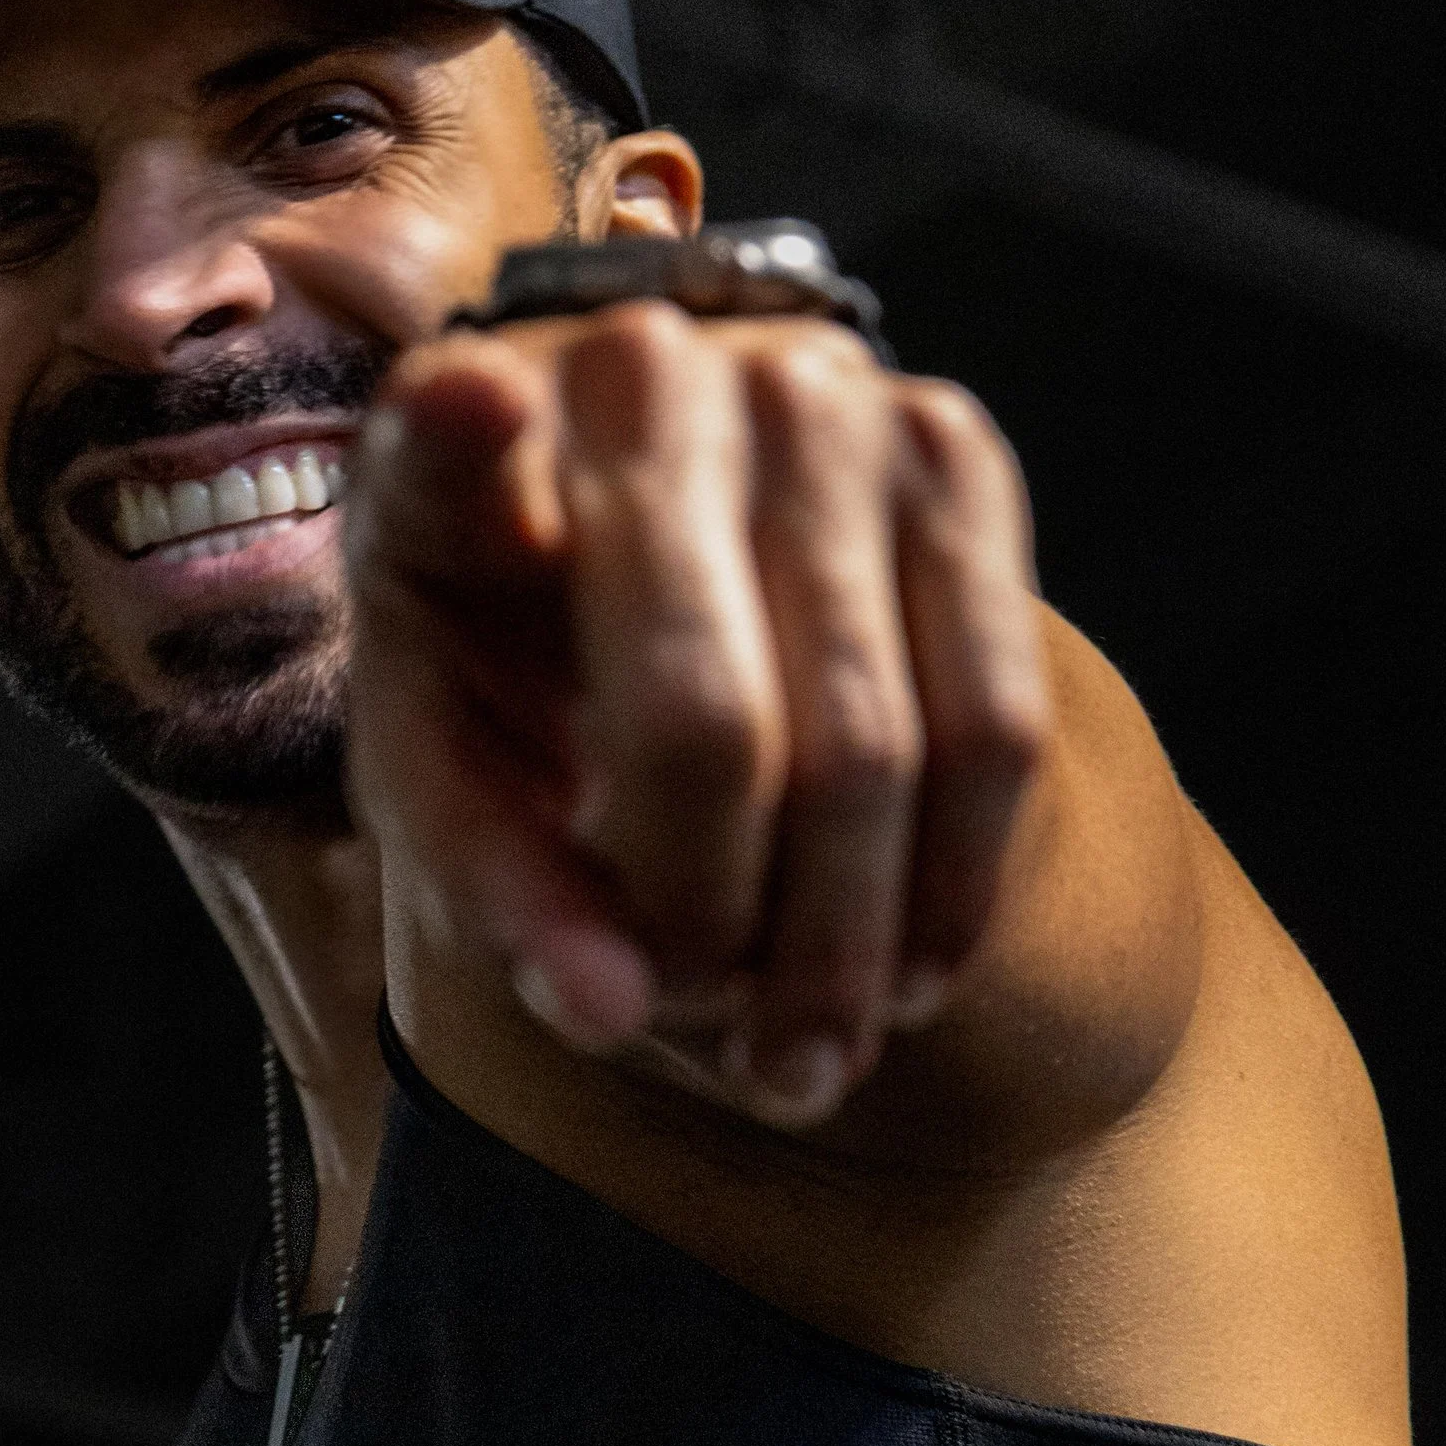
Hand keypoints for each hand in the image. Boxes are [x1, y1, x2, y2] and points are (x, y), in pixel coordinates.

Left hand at [344, 299, 1050, 1126]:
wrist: (654, 549)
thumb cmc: (513, 679)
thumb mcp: (450, 779)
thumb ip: (499, 889)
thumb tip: (606, 1012)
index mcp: (449, 431)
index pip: (449, 444)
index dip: (463, 436)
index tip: (474, 408)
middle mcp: (641, 370)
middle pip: (712, 724)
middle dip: (730, 941)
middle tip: (741, 1076)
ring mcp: (816, 395)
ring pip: (879, 746)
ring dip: (850, 949)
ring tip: (811, 1058)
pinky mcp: (950, 443)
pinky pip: (995, 719)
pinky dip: (956, 884)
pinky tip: (908, 974)